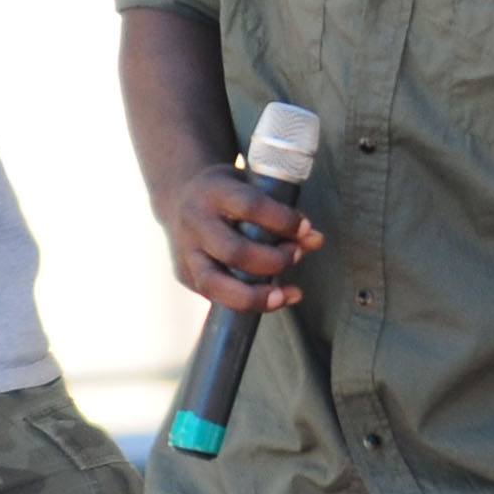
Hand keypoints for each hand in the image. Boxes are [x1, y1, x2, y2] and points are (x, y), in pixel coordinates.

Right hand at [165, 162, 316, 314]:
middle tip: (297, 255)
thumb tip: (315, 240)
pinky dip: (250, 304)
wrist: (178, 194)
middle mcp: (195, 222)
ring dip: (257, 295)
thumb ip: (282, 214)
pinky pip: (217, 298)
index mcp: (213, 192)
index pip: (250, 207)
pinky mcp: (185, 275)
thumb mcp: (251, 189)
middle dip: (273, 260)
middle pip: (234, 251)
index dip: (282, 221)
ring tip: (288, 294)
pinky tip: (278, 299)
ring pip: (216, 284)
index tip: (305, 228)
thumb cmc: (227, 193)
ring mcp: (185, 252)